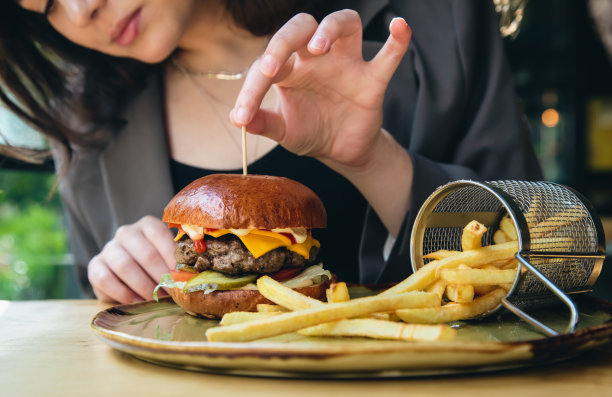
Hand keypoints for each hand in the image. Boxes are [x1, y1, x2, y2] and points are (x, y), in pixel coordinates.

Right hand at [88, 216, 175, 302]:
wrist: (126, 275)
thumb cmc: (155, 265)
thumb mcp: (167, 257)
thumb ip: (178, 260)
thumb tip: (194, 276)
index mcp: (148, 225)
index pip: (159, 234)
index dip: (171, 256)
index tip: (182, 275)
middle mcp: (126, 232)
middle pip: (145, 253)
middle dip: (162, 276)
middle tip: (173, 292)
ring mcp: (109, 248)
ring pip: (125, 266)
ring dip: (144, 286)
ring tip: (156, 298)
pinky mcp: (95, 266)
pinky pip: (105, 279)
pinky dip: (124, 294)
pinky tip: (138, 302)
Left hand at [231, 10, 410, 171]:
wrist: (341, 150)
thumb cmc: (310, 132)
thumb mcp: (284, 131)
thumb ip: (264, 123)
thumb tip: (239, 120)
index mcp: (289, 69)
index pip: (267, 64)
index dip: (251, 89)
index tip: (242, 117)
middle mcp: (316, 58)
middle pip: (301, 26)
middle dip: (284, 39)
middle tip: (272, 66)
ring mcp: (346, 64)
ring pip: (345, 23)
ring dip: (331, 28)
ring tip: (318, 47)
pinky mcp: (372, 79)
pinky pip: (388, 55)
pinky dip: (397, 41)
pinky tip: (399, 26)